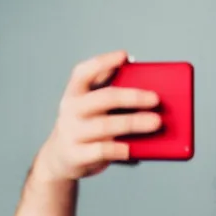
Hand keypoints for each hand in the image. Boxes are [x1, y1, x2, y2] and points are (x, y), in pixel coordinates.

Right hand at [34, 50, 160, 181]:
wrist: (59, 160)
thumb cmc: (83, 129)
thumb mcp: (88, 106)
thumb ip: (105, 90)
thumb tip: (134, 71)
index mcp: (74, 93)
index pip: (84, 72)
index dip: (103, 62)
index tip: (124, 56)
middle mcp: (71, 110)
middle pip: (104, 98)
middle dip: (132, 97)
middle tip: (155, 99)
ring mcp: (72, 132)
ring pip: (106, 126)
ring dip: (133, 123)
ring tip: (156, 122)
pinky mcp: (76, 155)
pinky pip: (101, 151)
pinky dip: (119, 149)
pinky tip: (132, 149)